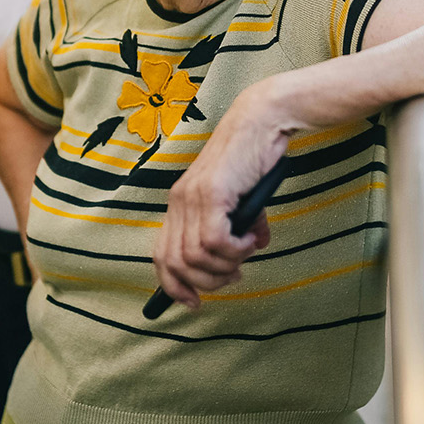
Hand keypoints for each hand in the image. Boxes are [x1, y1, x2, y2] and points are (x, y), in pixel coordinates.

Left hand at [151, 78, 305, 309]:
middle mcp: (179, 201)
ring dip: (225, 265)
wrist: (262, 121)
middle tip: (234, 274)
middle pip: (176, 263)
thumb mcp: (243, 200)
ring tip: (246, 252)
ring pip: (196, 257)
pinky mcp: (212, 194)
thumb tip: (254, 247)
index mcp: (180, 203)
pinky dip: (235, 249)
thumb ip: (243, 225)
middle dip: (207, 281)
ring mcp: (193, 197)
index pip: (162, 255)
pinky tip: (250, 238)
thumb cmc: (253, 157)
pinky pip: (215, 241)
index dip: (173, 285)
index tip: (193, 302)